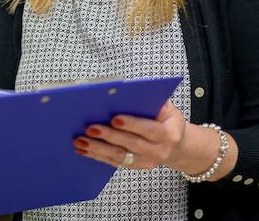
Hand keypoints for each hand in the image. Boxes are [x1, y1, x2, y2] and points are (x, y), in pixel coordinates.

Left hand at [73, 100, 187, 169]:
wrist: (177, 145)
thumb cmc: (167, 120)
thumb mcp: (168, 108)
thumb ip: (153, 101)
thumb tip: (127, 92)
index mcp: (169, 133)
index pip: (149, 129)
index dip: (132, 124)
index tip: (114, 119)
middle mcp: (160, 151)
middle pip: (131, 144)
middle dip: (109, 136)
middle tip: (90, 128)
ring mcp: (148, 162)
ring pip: (120, 156)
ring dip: (98, 149)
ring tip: (80, 141)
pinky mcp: (136, 167)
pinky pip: (115, 162)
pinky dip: (98, 156)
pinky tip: (84, 150)